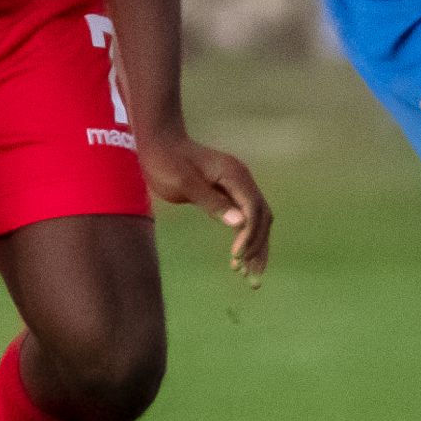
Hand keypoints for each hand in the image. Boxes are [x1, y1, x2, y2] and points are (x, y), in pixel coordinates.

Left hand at [140, 131, 272, 277]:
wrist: (159, 144)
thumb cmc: (167, 162)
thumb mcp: (185, 183)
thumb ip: (212, 202)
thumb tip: (240, 223)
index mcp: (234, 175)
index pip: (254, 209)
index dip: (250, 235)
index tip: (237, 256)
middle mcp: (241, 180)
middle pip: (262, 217)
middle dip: (259, 247)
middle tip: (251, 276)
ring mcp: (236, 187)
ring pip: (257, 220)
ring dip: (256, 247)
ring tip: (250, 276)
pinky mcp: (228, 194)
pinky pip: (244, 219)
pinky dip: (245, 239)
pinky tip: (238, 259)